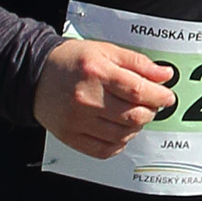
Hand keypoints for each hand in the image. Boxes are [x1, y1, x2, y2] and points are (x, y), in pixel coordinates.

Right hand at [33, 37, 174, 156]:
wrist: (34, 75)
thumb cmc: (70, 61)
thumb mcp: (104, 51)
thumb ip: (137, 62)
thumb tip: (164, 74)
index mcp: (96, 72)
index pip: (137, 90)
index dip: (159, 96)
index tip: (167, 97)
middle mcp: (86, 98)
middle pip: (133, 115)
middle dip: (150, 112)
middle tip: (151, 105)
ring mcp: (78, 121)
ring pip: (122, 134)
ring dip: (137, 127)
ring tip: (134, 115)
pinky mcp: (71, 136)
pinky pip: (105, 150)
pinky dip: (120, 143)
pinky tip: (119, 130)